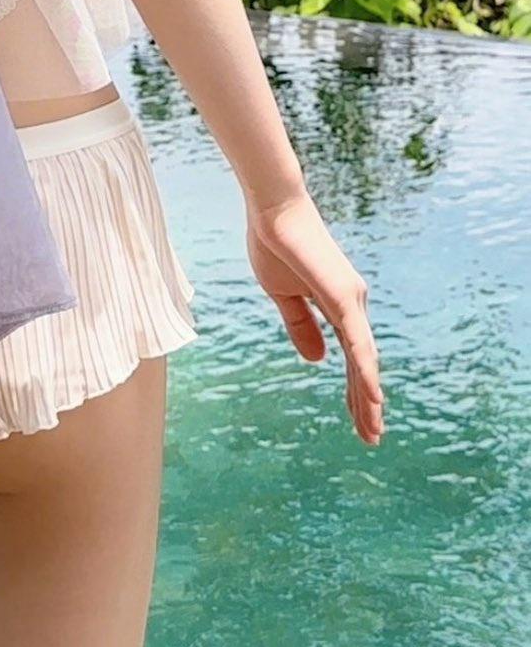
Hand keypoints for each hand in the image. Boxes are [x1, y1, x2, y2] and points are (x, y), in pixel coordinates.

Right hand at [245, 191, 385, 447]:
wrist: (272, 209)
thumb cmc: (275, 243)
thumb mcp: (283, 294)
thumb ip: (301, 326)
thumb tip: (318, 361)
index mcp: (337, 303)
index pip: (352, 356)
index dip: (355, 389)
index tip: (360, 419)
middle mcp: (352, 303)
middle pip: (363, 364)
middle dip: (366, 402)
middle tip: (372, 438)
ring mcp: (350, 300)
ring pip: (364, 360)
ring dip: (368, 398)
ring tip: (373, 431)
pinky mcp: (342, 297)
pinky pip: (357, 344)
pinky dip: (366, 373)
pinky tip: (374, 398)